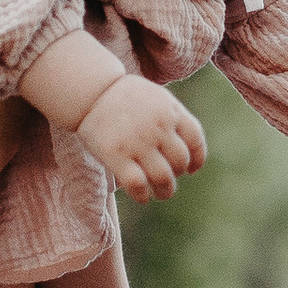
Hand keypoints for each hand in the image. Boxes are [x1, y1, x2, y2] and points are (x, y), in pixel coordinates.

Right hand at [76, 71, 207, 202]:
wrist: (90, 90)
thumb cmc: (122, 95)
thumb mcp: (155, 96)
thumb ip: (171, 117)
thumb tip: (186, 147)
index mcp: (169, 110)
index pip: (195, 139)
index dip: (197, 158)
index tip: (192, 169)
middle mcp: (158, 127)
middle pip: (180, 161)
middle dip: (177, 174)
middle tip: (168, 179)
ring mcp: (138, 142)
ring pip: (163, 178)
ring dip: (165, 191)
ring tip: (161, 193)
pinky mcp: (116, 155)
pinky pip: (138, 184)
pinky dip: (143, 195)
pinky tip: (142, 196)